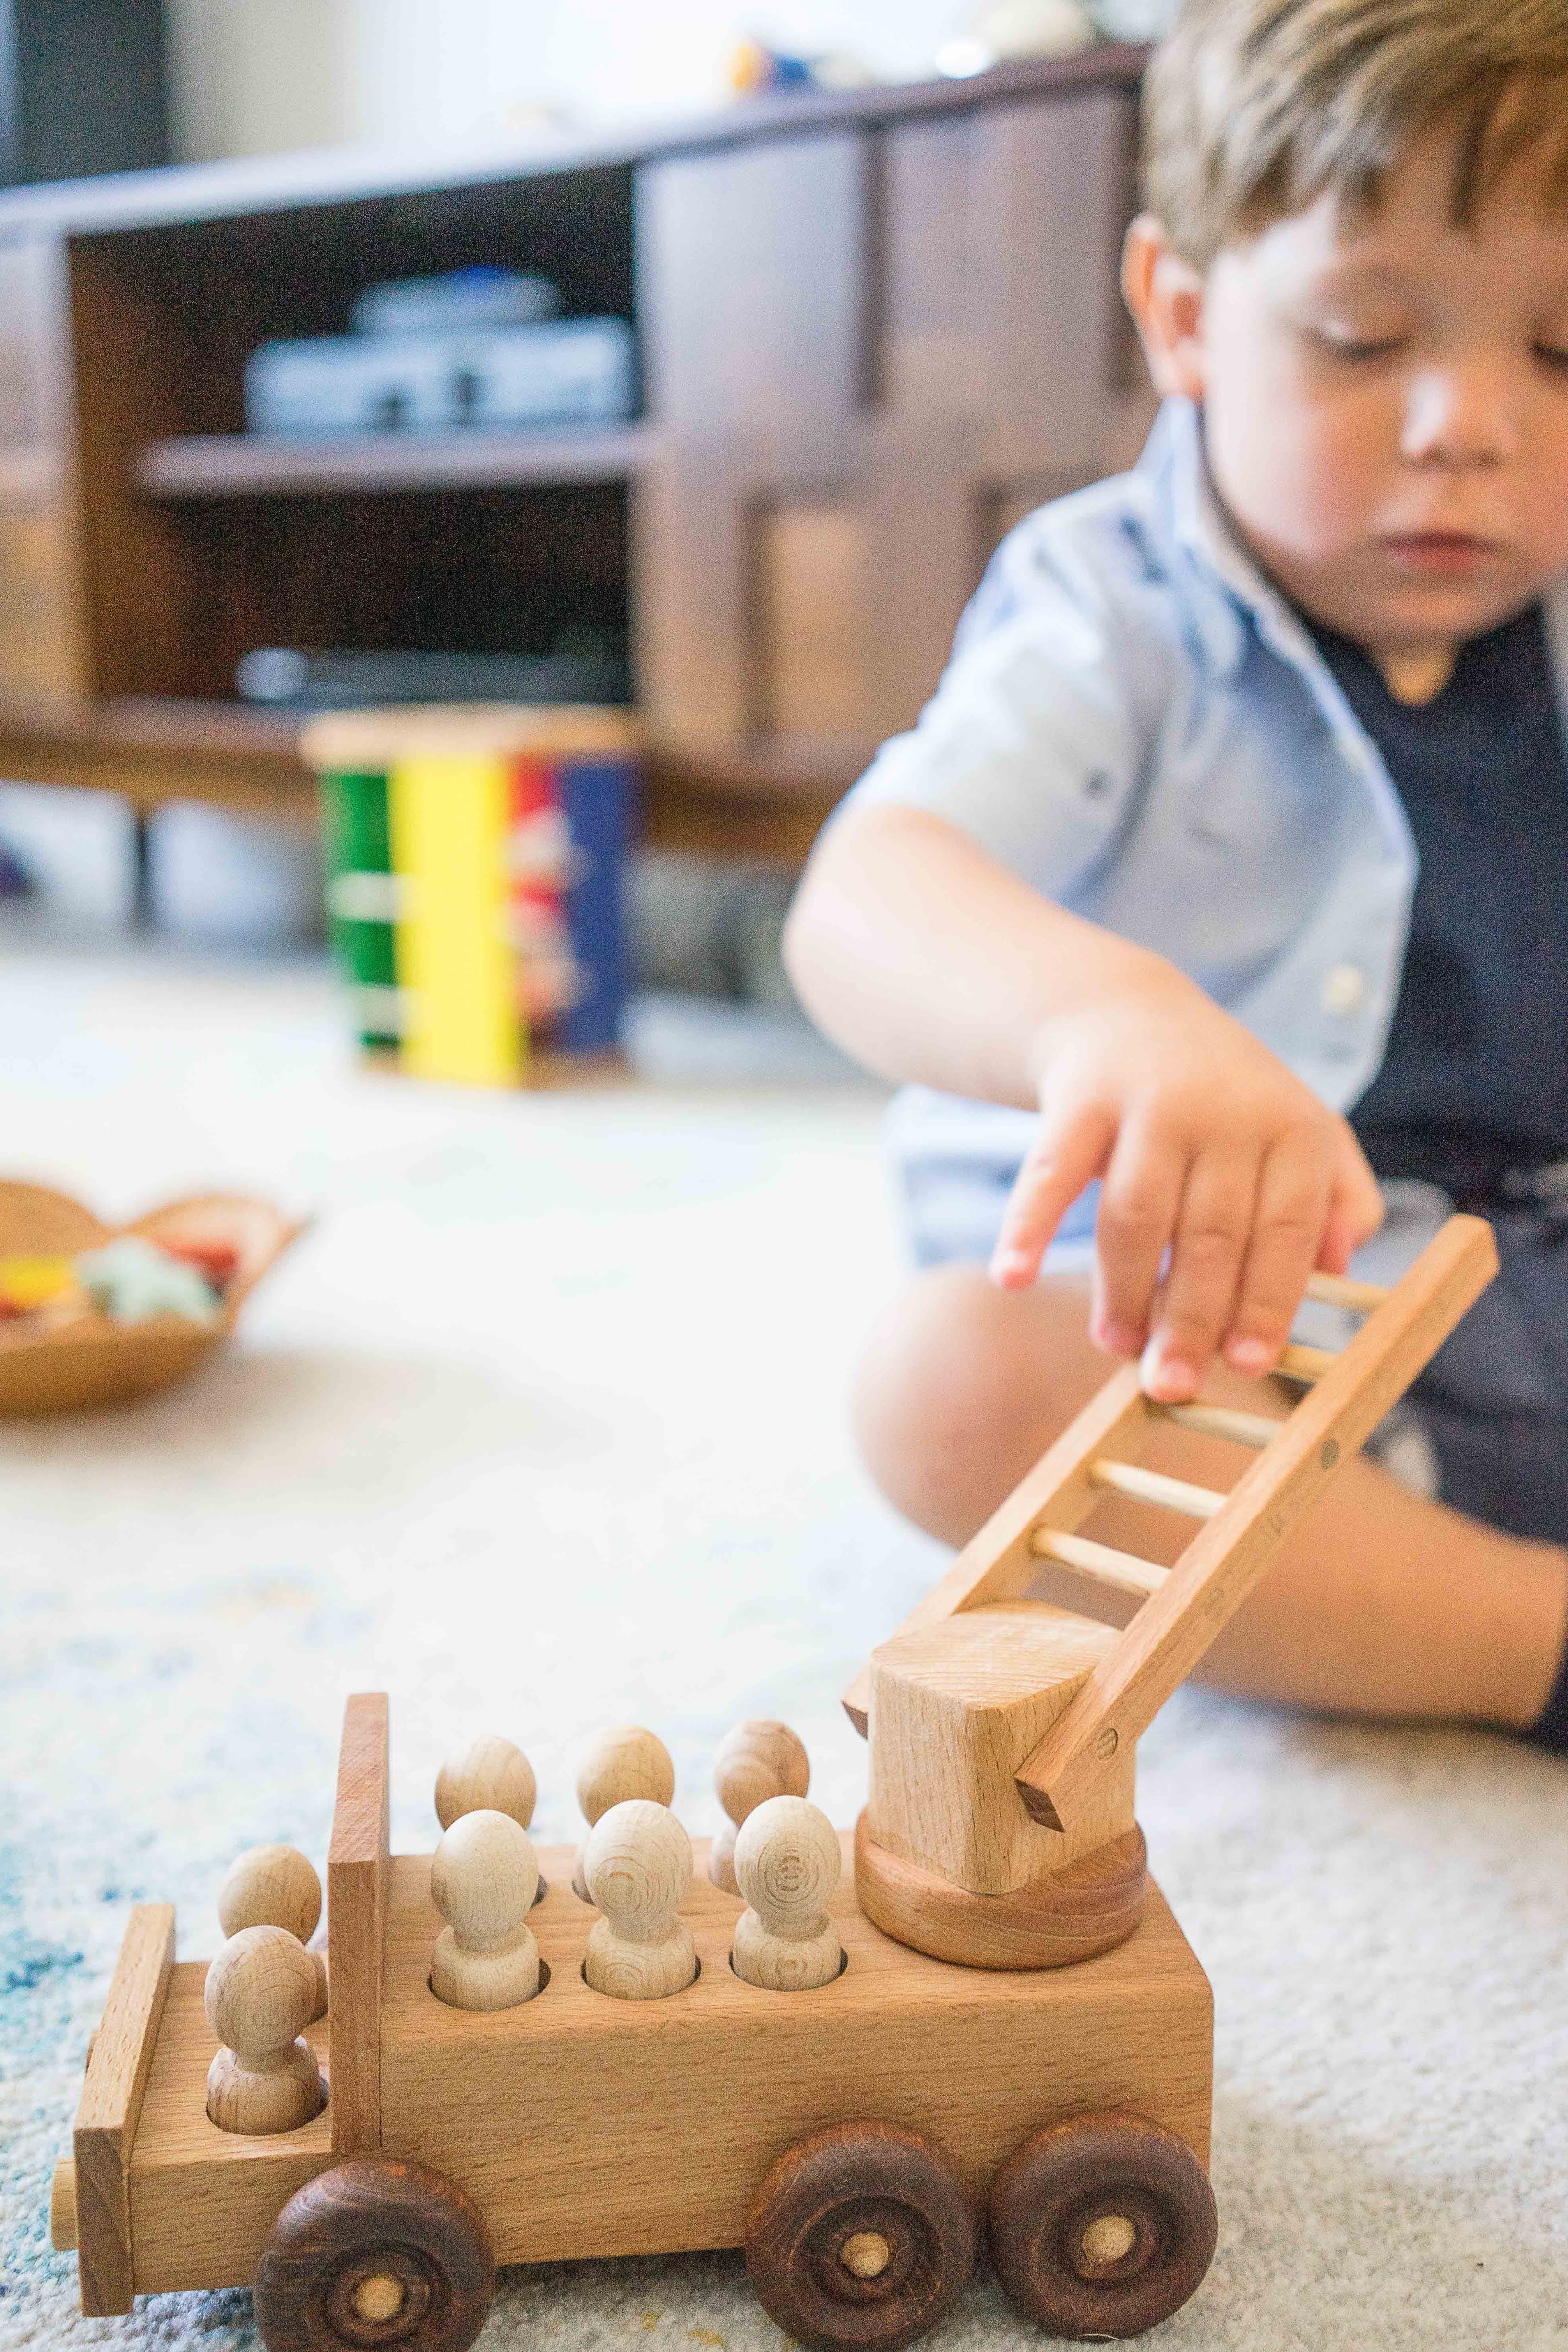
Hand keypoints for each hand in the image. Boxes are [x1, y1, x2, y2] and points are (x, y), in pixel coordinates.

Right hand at [988, 959, 1382, 1402]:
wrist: (1127, 1011)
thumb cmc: (1223, 1096)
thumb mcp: (1299, 1128)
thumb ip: (1339, 1197)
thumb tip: (1344, 1270)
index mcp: (1291, 1127)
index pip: (1288, 1229)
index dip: (1269, 1300)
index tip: (1247, 1365)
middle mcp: (1227, 1109)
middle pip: (1211, 1235)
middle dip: (1191, 1319)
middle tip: (1171, 1385)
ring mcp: (1150, 1099)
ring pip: (1137, 1216)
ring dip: (1123, 1291)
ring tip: (1116, 1347)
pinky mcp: (1081, 1096)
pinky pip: (1053, 1172)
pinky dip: (1028, 1226)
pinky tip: (1013, 1277)